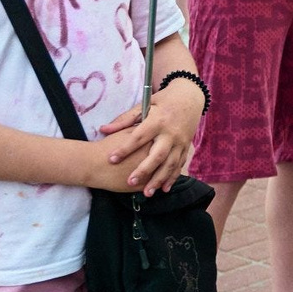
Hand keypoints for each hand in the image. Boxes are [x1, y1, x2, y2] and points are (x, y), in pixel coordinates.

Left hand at [97, 80, 202, 195]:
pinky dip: (172, 178)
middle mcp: (170, 133)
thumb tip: (103, 130)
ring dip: (159, 180)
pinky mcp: (186, 147)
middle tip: (130, 182)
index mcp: (157, 120)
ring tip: (147, 193)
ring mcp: (180, 142)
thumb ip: (124, 119)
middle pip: (157, 155)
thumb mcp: (144, 105)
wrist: (189, 98)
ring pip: (170, 164)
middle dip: (144, 170)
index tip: (111, 159)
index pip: (139, 137)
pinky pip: (180, 165)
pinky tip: (164, 189)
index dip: (125, 148)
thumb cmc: (162, 101)